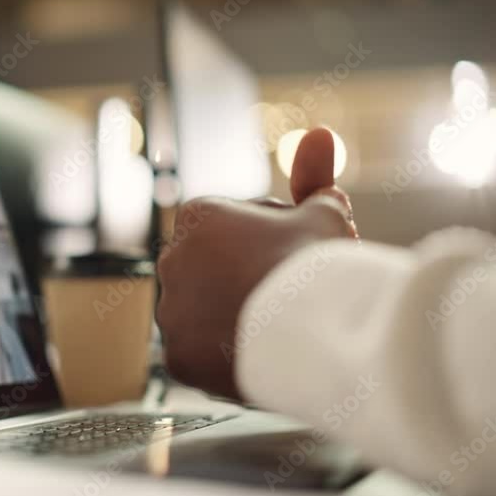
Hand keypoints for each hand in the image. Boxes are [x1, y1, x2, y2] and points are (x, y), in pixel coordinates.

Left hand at [156, 128, 355, 398]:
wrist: (309, 326)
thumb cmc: (316, 261)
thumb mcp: (325, 212)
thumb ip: (315, 181)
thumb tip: (320, 136)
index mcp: (198, 216)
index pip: (236, 227)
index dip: (275, 238)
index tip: (298, 252)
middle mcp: (172, 260)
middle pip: (217, 272)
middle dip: (245, 278)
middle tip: (290, 295)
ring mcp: (171, 312)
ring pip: (205, 316)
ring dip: (231, 318)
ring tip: (275, 329)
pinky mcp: (176, 357)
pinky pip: (202, 356)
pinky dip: (224, 359)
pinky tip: (257, 356)